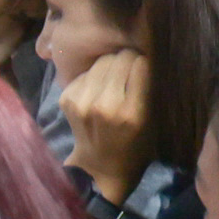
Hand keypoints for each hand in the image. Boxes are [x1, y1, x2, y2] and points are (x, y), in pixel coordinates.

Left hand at [58, 45, 153, 189]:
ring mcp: (81, 102)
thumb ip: (149, 89)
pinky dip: (94, 77)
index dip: (144, 63)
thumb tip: (146, 53)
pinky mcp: (66, 99)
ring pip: (101, 62)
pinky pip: (85, 73)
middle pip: (118, 59)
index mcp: (130, 113)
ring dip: (110, 66)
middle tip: (130, 70)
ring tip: (115, 80)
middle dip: (127, 60)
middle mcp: (104, 106)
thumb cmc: (135, 143)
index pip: (140, 66)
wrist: (101, 165)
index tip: (145, 67)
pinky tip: (98, 90)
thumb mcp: (151, 120)